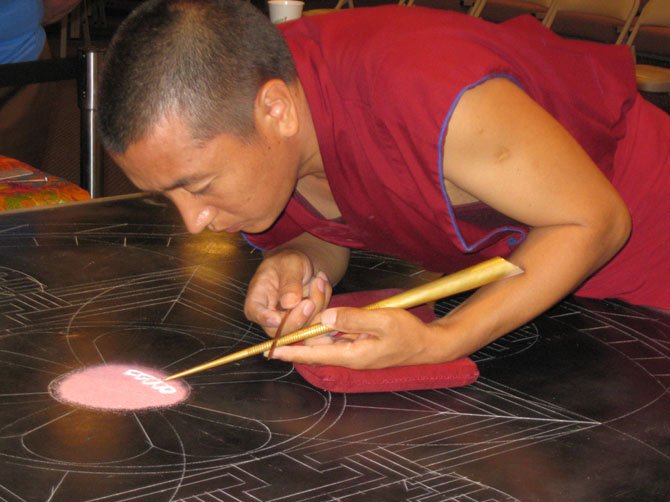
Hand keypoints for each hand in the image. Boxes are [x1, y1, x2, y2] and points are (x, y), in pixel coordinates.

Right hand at [244, 249, 331, 336]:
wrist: (301, 267)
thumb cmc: (288, 262)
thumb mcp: (290, 264)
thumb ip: (289, 282)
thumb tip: (289, 303)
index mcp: (257, 299)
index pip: (254, 312)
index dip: (264, 318)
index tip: (276, 319)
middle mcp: (270, 315)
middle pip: (281, 329)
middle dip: (299, 316)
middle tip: (311, 300)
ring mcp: (288, 323)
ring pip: (304, 327)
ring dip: (317, 303)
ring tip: (319, 279)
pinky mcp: (305, 324)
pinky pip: (318, 321)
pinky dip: (324, 302)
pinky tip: (322, 284)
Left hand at [268, 307, 443, 368]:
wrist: (426, 344)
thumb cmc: (408, 334)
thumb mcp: (383, 322)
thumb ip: (354, 319)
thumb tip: (325, 318)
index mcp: (352, 354)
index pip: (313, 354)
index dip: (291, 352)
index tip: (270, 350)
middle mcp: (347, 354)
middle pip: (314, 342)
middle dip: (303, 324)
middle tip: (302, 299)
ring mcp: (351, 349)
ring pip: (323, 335)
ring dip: (315, 316)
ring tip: (316, 289)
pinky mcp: (355, 342)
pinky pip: (333, 331)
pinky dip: (327, 318)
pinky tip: (324, 299)